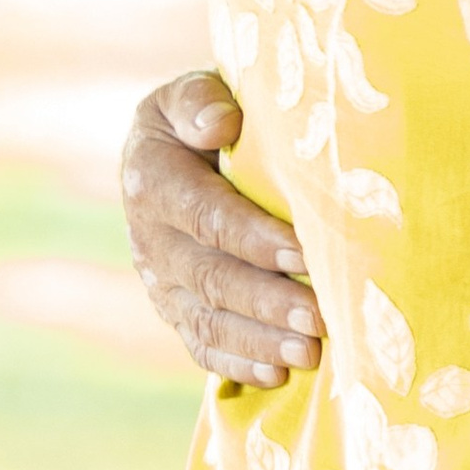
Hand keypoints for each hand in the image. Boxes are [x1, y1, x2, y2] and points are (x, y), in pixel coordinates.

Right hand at [120, 72, 326, 385]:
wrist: (181, 153)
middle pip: (209, 276)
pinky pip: (201, 345)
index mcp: (152, 179)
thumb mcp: (192, 93)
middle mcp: (149, 237)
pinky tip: (279, 376)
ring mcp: (159, 281)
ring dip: (259, 341)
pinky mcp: (175, 310)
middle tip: (321, 318)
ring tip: (310, 354)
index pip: (206, 215)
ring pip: (207, 318)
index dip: (254, 238)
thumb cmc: (206, 117)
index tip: (306, 252)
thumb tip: (219, 124)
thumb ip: (200, 99)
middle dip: (267, 301)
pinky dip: (238, 365)